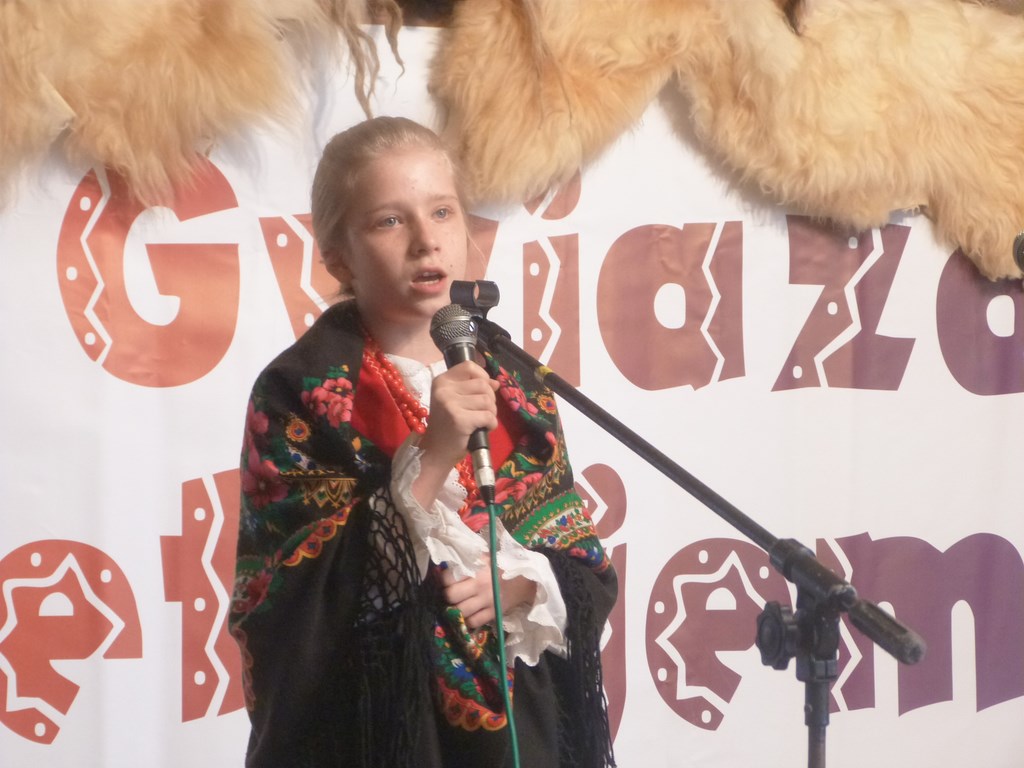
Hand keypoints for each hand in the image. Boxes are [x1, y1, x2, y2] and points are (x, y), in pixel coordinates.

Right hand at [412, 361, 498, 506]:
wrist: (435, 452)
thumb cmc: (447, 426)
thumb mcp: (456, 401)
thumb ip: (473, 388)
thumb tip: (495, 382)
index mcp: (442, 381)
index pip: (469, 366)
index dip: (483, 377)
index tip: (483, 391)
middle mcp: (444, 389)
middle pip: (483, 385)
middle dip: (490, 399)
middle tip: (483, 412)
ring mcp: (450, 404)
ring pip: (488, 400)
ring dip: (491, 413)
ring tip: (482, 421)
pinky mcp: (459, 419)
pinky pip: (488, 416)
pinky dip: (491, 424)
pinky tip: (484, 429)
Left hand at [440, 564, 537, 629]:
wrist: (526, 579)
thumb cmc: (502, 566)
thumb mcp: (485, 558)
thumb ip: (467, 561)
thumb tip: (446, 564)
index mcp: (477, 569)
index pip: (449, 577)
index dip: (444, 579)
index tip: (446, 580)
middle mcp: (480, 585)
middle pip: (451, 595)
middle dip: (447, 595)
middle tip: (450, 594)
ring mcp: (487, 601)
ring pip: (460, 611)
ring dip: (455, 609)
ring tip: (457, 605)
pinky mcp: (494, 613)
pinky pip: (474, 622)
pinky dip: (467, 620)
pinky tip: (468, 614)